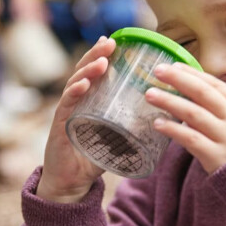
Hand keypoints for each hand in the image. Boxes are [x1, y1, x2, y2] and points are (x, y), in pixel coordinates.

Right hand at [37, 37, 116, 202]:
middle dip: (96, 55)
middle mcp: (75, 102)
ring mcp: (66, 112)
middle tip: (110, 43)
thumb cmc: (93, 159)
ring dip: (87, 70)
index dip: (101, 56)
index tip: (115, 41)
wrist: (71, 183)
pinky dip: (74, 92)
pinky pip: (67, 105)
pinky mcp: (60, 126)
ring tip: (102, 60)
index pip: (93, 73)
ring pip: (75, 83)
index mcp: (87, 102)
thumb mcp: (117, 139)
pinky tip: (84, 84)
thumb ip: (132, 128)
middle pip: (83, 71)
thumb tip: (165, 119)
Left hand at [144, 63, 225, 174]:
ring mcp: (225, 137)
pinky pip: (190, 139)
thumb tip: (197, 96)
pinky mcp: (215, 157)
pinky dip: (172, 129)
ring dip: (169, 102)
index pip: (215, 85)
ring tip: (150, 94)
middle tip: (158, 71)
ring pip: (192, 113)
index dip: (193, 74)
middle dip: (179, 79)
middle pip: (202, 93)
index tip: (174, 66)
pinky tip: (157, 123)